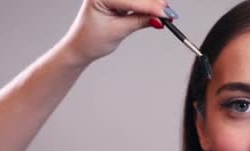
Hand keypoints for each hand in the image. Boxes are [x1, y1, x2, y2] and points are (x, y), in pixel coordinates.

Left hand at [60, 0, 175, 65]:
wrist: (80, 46)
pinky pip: (136, 0)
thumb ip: (140, 21)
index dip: (151, 7)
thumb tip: (160, 18)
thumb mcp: (118, 31)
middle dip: (154, 4)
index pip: (131, 0)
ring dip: (152, 4)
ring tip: (165, 15)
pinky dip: (147, 5)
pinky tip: (158, 10)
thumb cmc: (91, 40)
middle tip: (169, 14)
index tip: (167, 14)